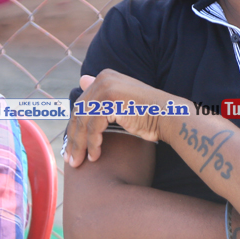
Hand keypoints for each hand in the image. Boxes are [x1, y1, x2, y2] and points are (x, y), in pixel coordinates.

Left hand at [64, 70, 185, 166]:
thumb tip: (81, 80)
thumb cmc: (148, 114)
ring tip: (79, 162)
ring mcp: (106, 87)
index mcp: (104, 76)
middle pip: (79, 113)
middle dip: (73, 139)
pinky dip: (92, 144)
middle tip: (70, 159)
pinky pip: (93, 127)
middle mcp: (103, 78)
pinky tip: (95, 156)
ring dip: (80, 145)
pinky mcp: (110, 100)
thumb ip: (102, 95)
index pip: (81, 105)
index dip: (74, 128)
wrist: (169, 117)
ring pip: (83, 122)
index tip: (71, 148)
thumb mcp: (121, 103)